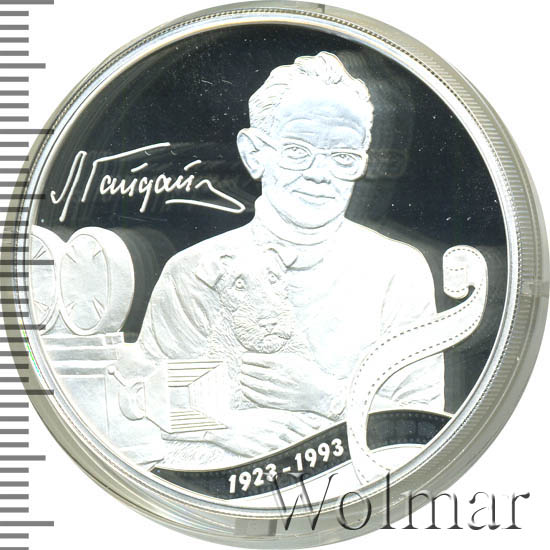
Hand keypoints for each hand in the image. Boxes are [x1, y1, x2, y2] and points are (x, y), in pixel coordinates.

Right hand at [204, 409, 323, 457]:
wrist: (226, 425)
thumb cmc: (247, 419)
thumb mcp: (267, 414)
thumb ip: (283, 419)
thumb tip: (300, 423)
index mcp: (279, 417)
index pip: (302, 424)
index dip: (313, 430)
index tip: (322, 434)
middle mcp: (277, 429)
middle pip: (300, 438)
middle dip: (311, 443)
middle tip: (322, 448)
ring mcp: (270, 441)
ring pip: (291, 449)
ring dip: (301, 454)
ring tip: (311, 460)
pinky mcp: (262, 453)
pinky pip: (277, 459)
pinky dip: (286, 463)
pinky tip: (293, 467)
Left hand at [240, 352, 342, 417]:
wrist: (318, 392)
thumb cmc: (306, 372)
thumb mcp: (293, 358)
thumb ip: (277, 357)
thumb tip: (260, 356)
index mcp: (280, 363)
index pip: (256, 359)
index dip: (247, 358)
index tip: (244, 358)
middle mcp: (275, 376)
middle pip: (252, 371)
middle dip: (244, 368)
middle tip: (242, 367)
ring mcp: (274, 390)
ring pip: (252, 383)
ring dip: (244, 379)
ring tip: (242, 376)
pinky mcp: (275, 402)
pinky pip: (257, 397)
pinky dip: (248, 392)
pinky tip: (245, 388)